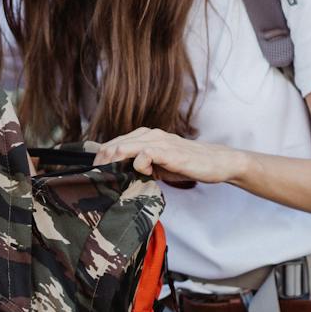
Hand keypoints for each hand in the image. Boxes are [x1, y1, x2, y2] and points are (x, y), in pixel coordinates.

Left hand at [91, 127, 245, 187]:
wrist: (216, 162)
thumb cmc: (187, 164)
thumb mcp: (159, 166)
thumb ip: (141, 167)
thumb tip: (121, 177)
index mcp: (146, 137)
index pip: (115, 143)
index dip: (101, 157)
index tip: (94, 173)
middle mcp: (151, 135)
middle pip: (115, 144)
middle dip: (102, 160)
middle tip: (95, 176)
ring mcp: (160, 141)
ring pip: (126, 146)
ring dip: (114, 160)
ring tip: (108, 172)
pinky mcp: (169, 152)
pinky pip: (146, 154)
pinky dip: (138, 164)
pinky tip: (143, 172)